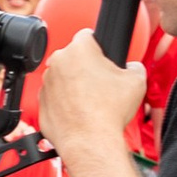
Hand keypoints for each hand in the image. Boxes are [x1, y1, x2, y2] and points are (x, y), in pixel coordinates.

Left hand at [39, 27, 145, 155]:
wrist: (90, 141)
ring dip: (75, 84)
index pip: (88, 36)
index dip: (99, 46)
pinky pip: (55, 96)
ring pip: (63, 77)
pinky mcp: (41, 101)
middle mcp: (58, 62)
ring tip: (92, 101)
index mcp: (79, 50)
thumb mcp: (136, 80)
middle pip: (74, 58)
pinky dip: (65, 102)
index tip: (103, 55)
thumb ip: (133, 66)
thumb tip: (131, 67)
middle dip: (87, 67)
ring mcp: (46, 82)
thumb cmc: (109, 111)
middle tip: (102, 84)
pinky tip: (80, 112)